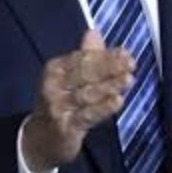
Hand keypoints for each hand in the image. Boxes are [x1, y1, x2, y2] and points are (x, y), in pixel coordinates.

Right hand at [22, 30, 134, 172]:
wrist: (40, 140)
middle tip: (130, 64)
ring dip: (110, 86)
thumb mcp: (69, 78)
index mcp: (54, 69)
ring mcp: (57, 108)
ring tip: (128, 79)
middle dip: (109, 68)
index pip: (81, 58)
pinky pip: (87, 115)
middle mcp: (52, 86)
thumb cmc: (60, 103)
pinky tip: (118, 101)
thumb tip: (94, 32)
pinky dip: (104, 108)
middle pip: (84, 74)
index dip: (105, 55)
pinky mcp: (65, 128)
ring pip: (87, 94)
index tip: (125, 53)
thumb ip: (85, 56)